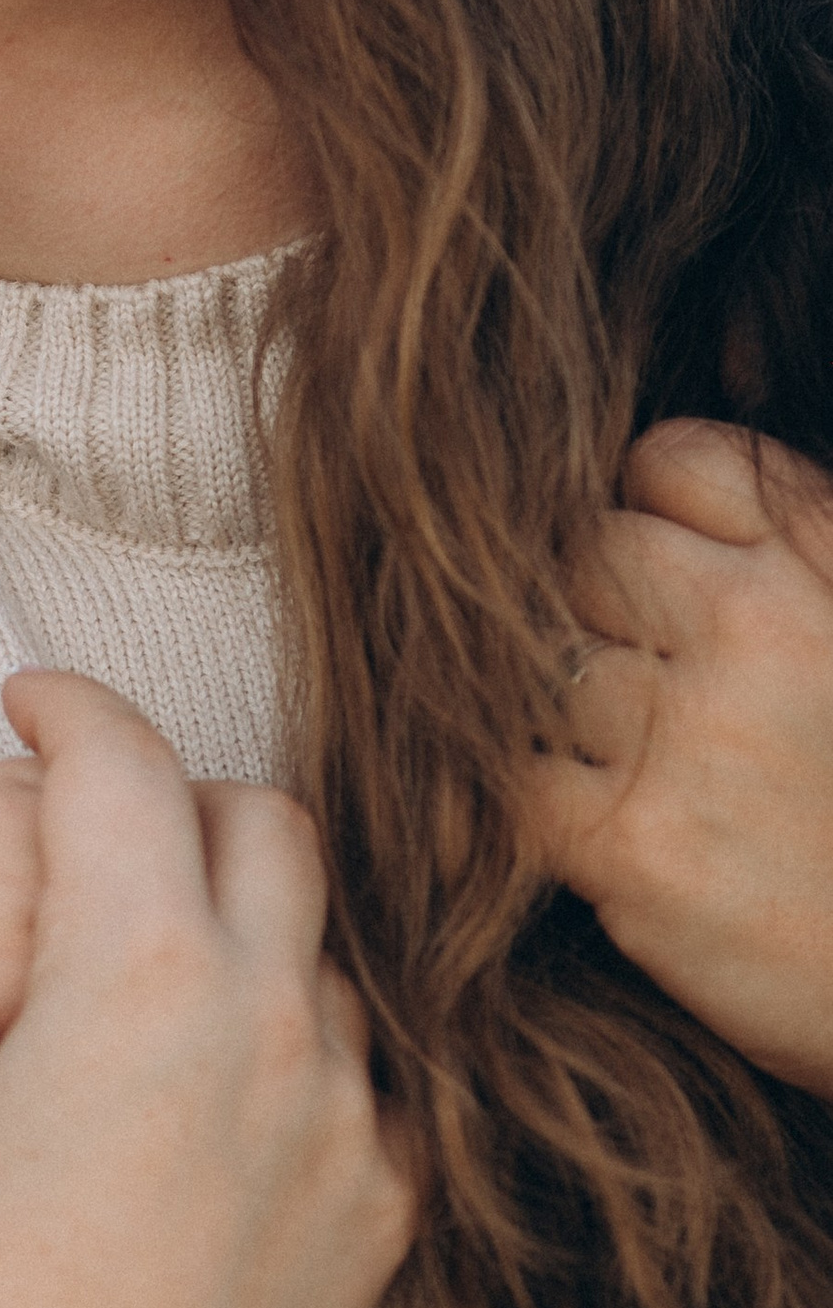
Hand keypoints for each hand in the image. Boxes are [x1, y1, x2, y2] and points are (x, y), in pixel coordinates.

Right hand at [0, 672, 413, 1307]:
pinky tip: (242, 1108)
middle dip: (192, 802)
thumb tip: (98, 897)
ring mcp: (346, 1102)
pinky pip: (373, 1079)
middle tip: (130, 832)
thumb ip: (63, 951)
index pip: (124, 759)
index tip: (40, 703)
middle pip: (267, 821)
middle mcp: (267, 1008)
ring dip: (262, 945)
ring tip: (184, 1001)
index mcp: (138, 959)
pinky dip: (308, 1065)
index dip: (72, 707)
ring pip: (332, 952)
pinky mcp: (389, 1192)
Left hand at [525, 420, 832, 1092]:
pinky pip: (505, 783)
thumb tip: (650, 493)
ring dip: (556, 718)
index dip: (649, 520)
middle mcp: (752, 623)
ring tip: (624, 772)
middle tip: (638, 696)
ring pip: (530, 667)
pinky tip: (586, 833)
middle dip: (594, 620)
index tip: (673, 589)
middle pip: (579, 557)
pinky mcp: (632, 846)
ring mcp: (686, 730)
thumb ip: (785, 559)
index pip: (663, 461)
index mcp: (826, 552)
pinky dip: (525, 807)